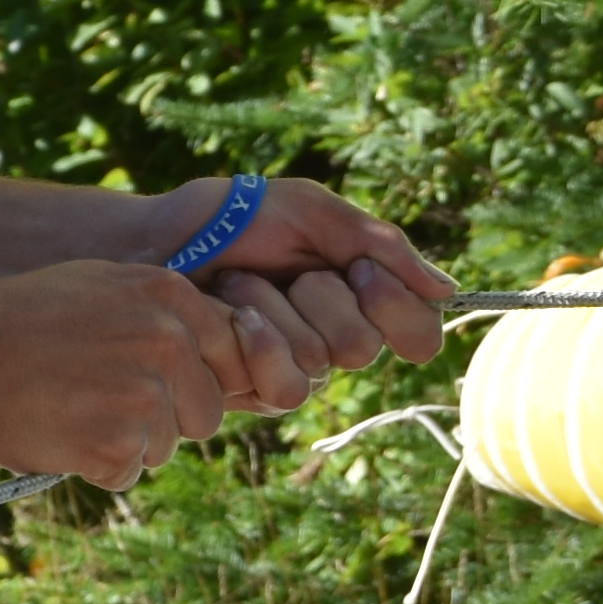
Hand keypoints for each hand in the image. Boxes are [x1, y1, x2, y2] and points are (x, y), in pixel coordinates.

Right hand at [0, 254, 299, 477]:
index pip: (232, 353)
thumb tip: (227, 341)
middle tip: (100, 399)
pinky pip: (128, 474)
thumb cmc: (17, 321)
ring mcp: (145, 395)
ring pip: (167, 446)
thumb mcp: (97, 285)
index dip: (197, 378)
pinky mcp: (118, 445)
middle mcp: (167, 341)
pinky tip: (56, 433)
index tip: (160, 383)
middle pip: (206, 411)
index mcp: (167, 295)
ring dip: (126, 442)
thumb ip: (162, 310)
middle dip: (164, 417)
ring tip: (69, 409)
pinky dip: (94, 466)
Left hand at [150, 172, 452, 371]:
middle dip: (323, 297)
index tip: (359, 267)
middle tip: (291, 270)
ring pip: (321, 365)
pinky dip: (255, 340)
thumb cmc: (231, 218)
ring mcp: (290, 369)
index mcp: (358, 301)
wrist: (155, 238)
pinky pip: (282, 388)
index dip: (396, 305)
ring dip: (279, 312)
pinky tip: (228, 313)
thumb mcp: (311, 212)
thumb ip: (380, 245)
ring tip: (241, 284)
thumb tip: (447, 291)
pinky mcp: (249, 391)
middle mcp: (331, 342)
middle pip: (365, 348)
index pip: (419, 335)